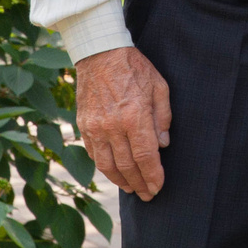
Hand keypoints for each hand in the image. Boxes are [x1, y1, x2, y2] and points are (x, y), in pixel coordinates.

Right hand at [74, 45, 172, 200]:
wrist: (100, 53)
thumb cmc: (134, 67)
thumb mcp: (159, 86)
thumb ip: (163, 117)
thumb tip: (163, 144)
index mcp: (134, 117)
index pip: (145, 157)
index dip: (153, 176)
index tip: (158, 187)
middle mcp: (113, 126)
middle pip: (127, 165)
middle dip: (140, 184)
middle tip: (148, 195)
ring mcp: (95, 127)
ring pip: (107, 165)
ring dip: (120, 181)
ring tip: (132, 188)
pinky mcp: (84, 125)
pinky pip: (94, 153)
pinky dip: (104, 166)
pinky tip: (114, 172)